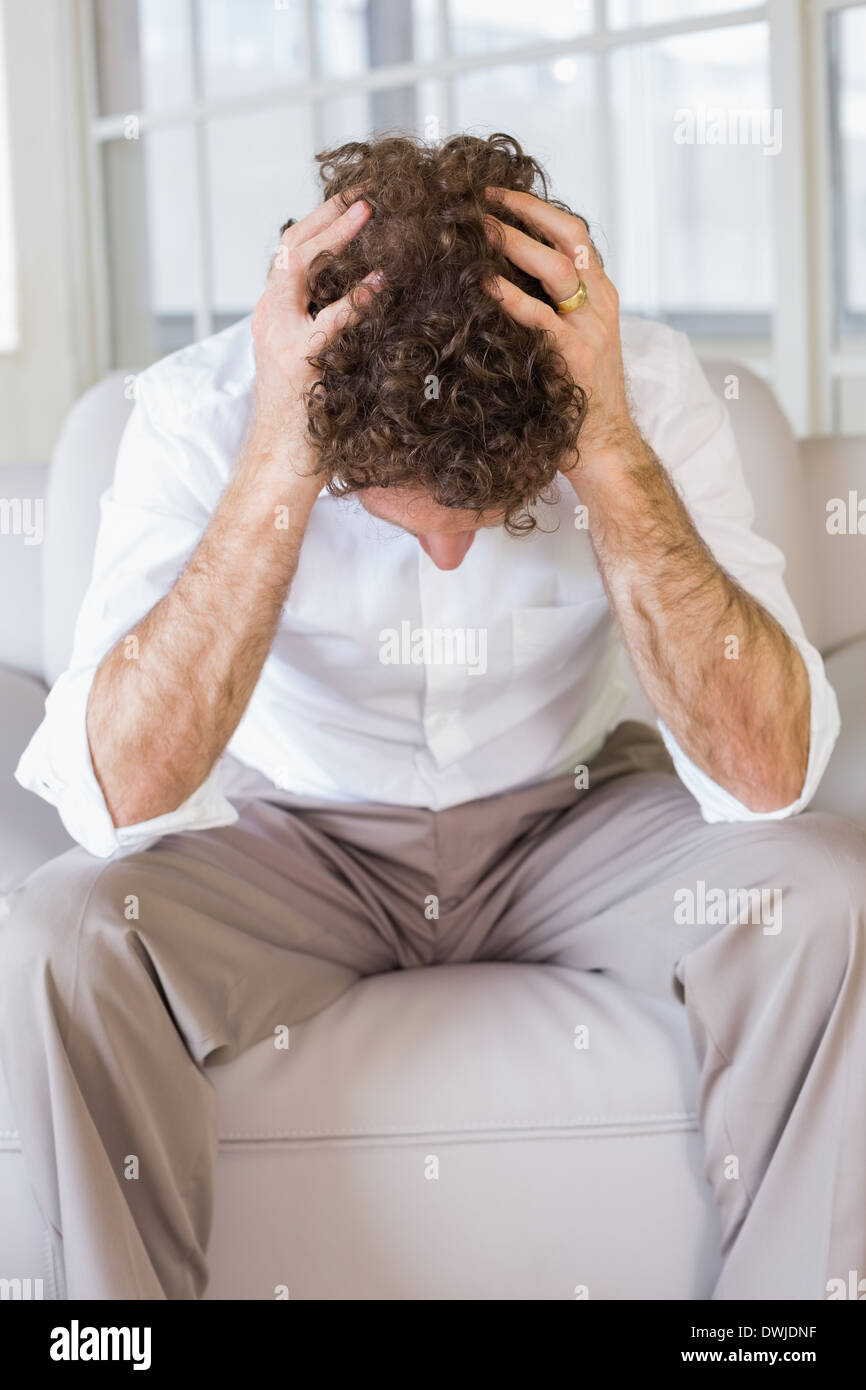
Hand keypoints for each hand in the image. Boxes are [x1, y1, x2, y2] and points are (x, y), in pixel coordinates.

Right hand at [250, 192, 380, 478]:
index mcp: (275, 314)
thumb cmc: (311, 418)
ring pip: (297, 266)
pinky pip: (328, 319)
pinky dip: (355, 297)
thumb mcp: (320, 359)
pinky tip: (380, 280)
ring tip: (368, 212)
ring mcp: (280, 336)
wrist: (282, 463)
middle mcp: (271, 317)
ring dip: (334, 235)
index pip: (293, 253)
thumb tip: (373, 295)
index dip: (322, 220)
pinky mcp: (298, 361)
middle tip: (366, 190)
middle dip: (328, 213)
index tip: (354, 197)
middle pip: (292, 246)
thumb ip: (332, 325)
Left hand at [483, 189, 636, 475]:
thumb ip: (552, 307)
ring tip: (480, 228)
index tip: (501, 193)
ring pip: (558, 268)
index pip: (575, 235)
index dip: (538, 209)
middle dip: (525, 211)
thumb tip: (503, 274)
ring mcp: (590, 329)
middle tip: (484, 198)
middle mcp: (600, 304)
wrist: (604, 443)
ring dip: (515, 242)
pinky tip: (484, 282)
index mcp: (601, 295)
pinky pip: (539, 317)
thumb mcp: (574, 338)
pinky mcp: (573, 356)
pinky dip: (510, 296)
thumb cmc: (578, 393)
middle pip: (569, 237)